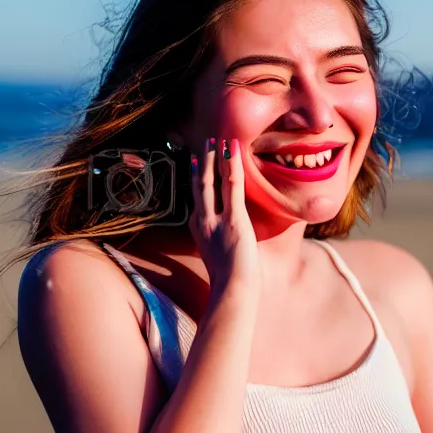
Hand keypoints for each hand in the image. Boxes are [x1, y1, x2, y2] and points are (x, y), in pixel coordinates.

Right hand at [188, 138, 260, 298]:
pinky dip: (232, 166)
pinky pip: (232, 187)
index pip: (199, 196)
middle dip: (204, 160)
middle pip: (201, 184)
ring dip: (216, 157)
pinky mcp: (234, 220)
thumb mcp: (219, 254)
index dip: (199, 175)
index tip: (200, 161)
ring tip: (218, 139)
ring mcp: (216, 220)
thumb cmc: (229, 279)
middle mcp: (202, 220)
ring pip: (212, 181)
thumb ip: (219, 239)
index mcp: (199, 227)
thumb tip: (228, 233)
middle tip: (207, 142)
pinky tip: (234, 150)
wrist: (232, 292)